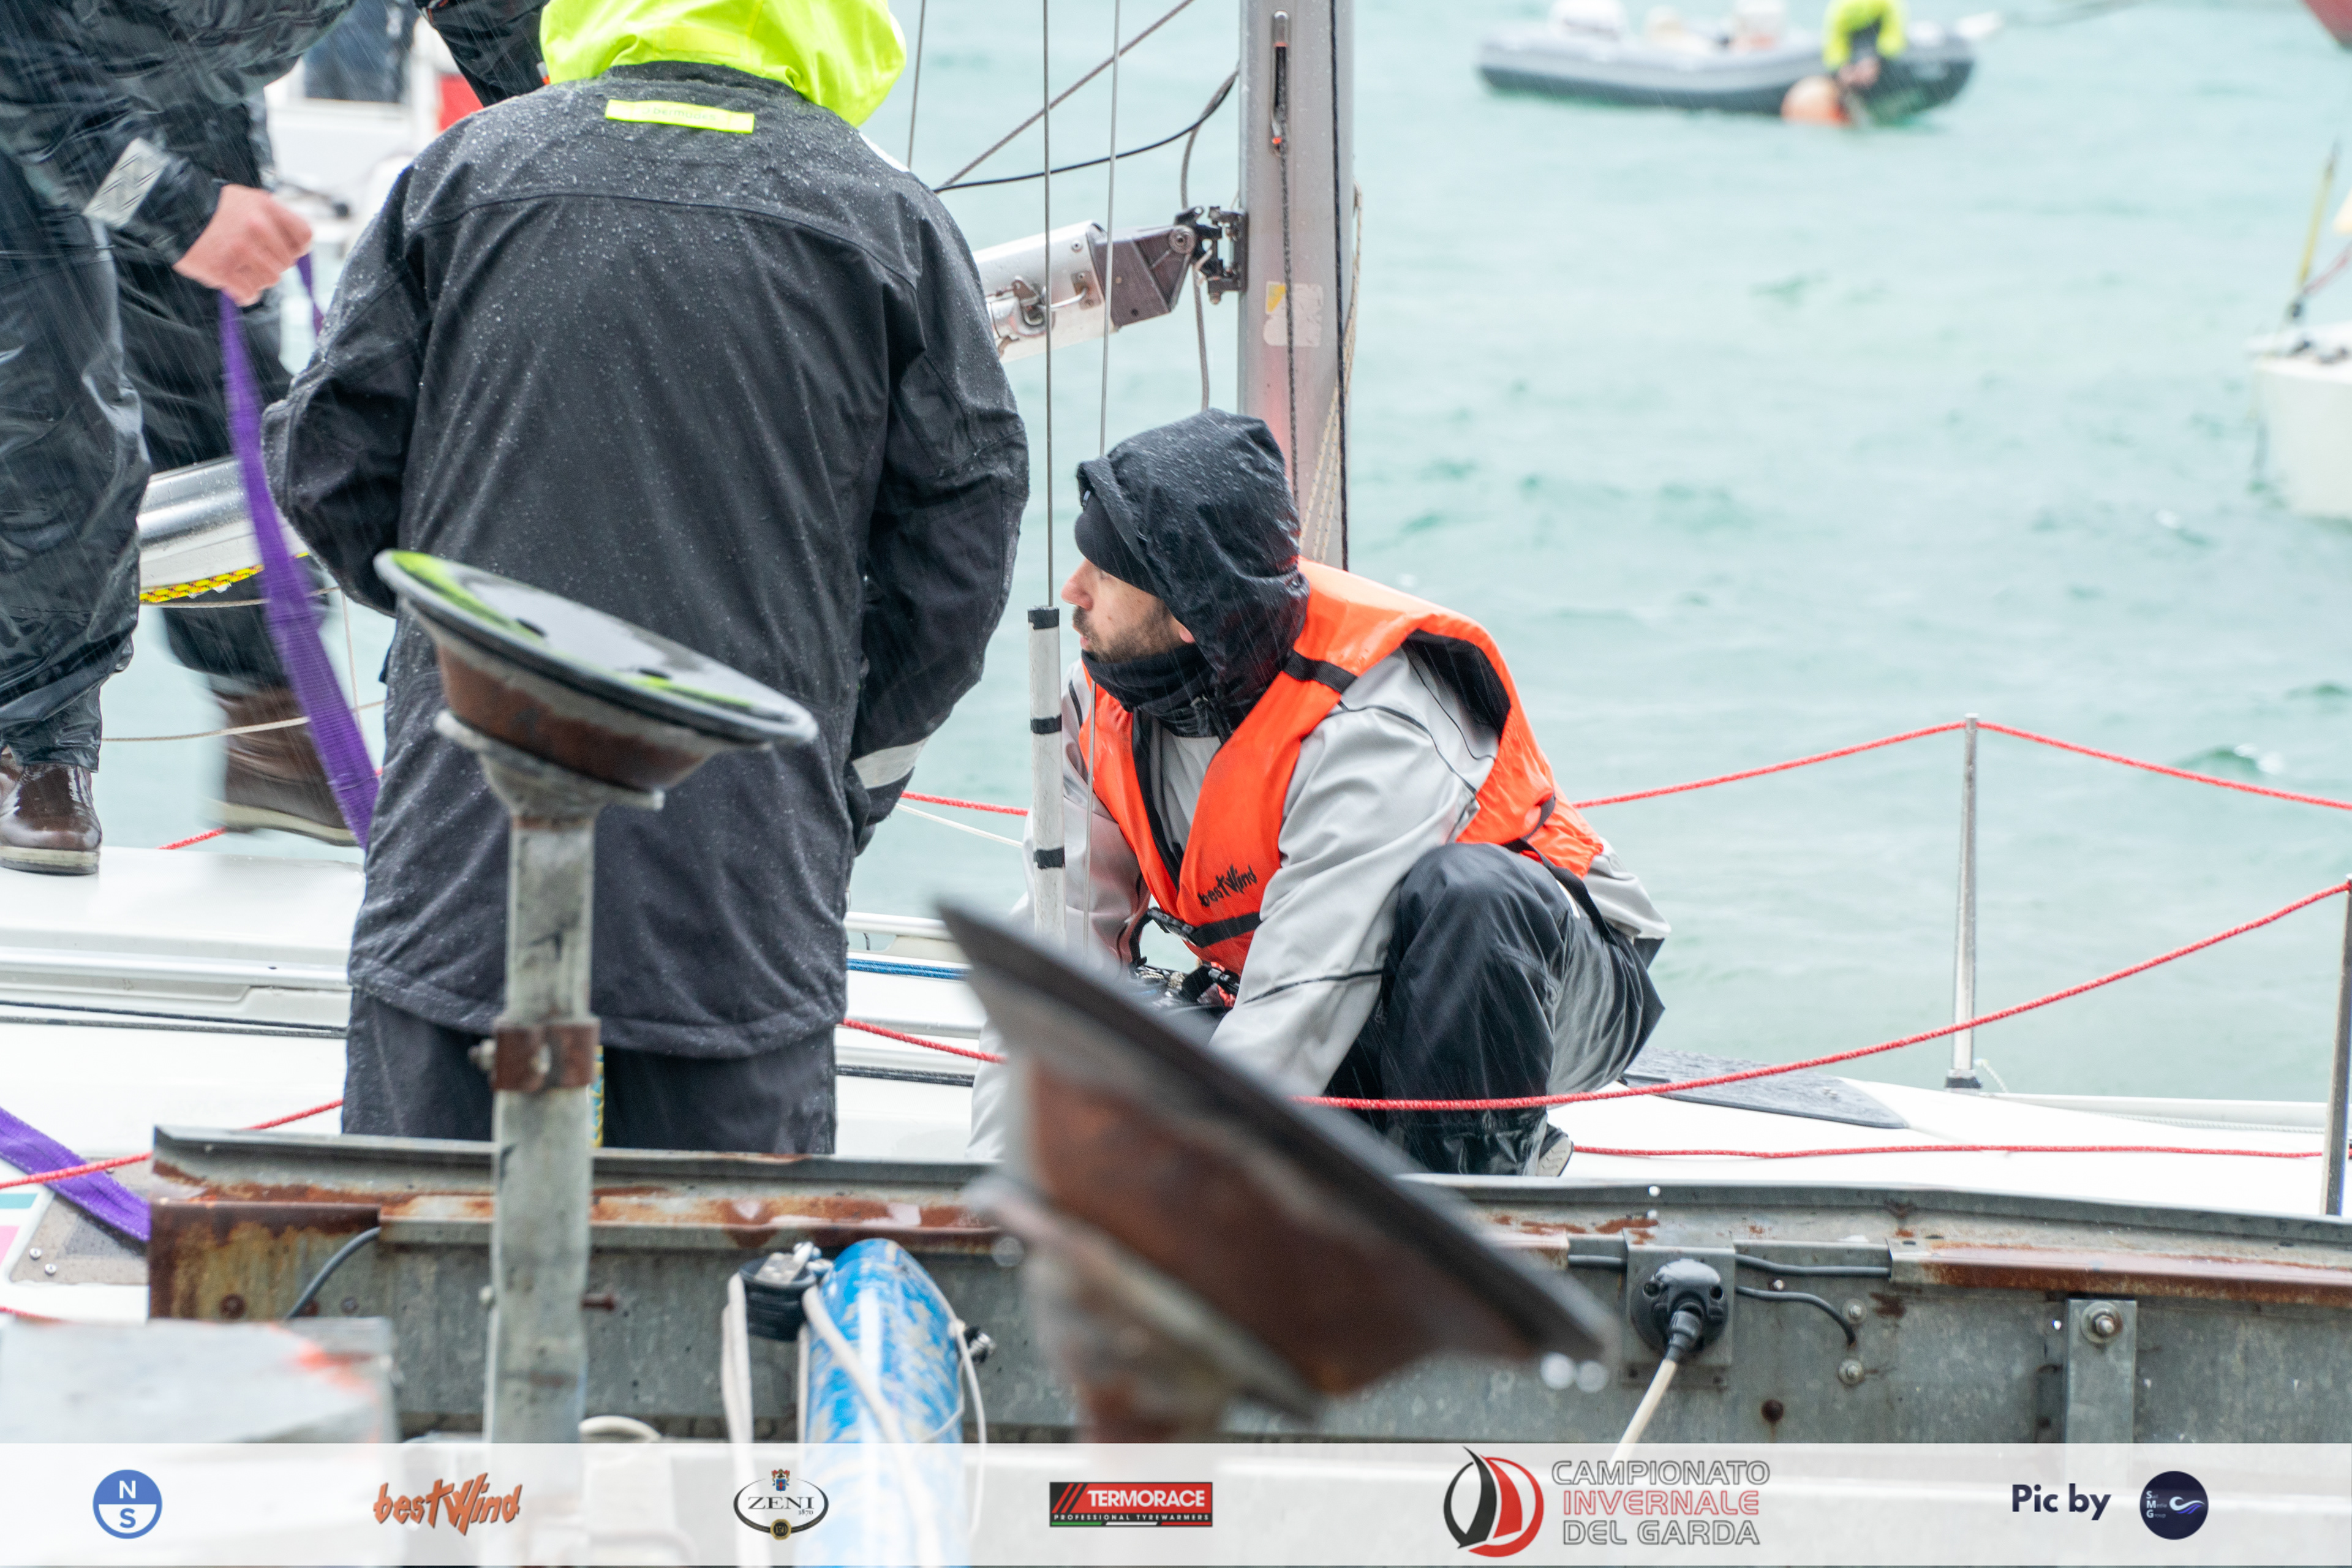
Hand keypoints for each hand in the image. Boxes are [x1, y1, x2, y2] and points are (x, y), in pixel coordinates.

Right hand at [172, 185, 310, 305]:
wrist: (168, 210)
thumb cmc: (209, 208)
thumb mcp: (245, 200)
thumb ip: (271, 218)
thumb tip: (296, 246)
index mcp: (265, 206)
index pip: (304, 235)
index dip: (297, 248)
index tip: (285, 251)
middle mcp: (257, 226)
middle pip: (286, 263)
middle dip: (271, 265)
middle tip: (252, 261)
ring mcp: (240, 248)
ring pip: (270, 280)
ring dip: (256, 279)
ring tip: (240, 270)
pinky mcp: (222, 268)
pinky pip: (249, 293)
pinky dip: (244, 295)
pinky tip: (234, 286)